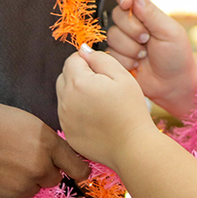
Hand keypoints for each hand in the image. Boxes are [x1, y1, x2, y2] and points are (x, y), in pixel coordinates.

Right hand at [0, 101, 88, 197]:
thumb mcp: (31, 122)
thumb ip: (48, 141)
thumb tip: (61, 156)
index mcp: (48, 144)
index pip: (76, 165)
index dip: (79, 170)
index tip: (81, 173)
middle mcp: (40, 166)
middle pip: (54, 178)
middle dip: (45, 170)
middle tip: (26, 160)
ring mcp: (22, 185)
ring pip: (37, 191)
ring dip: (29, 183)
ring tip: (11, 169)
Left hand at [57, 47, 157, 168]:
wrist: (132, 147)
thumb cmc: (130, 110)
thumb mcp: (121, 76)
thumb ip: (100, 58)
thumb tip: (84, 50)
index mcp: (77, 82)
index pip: (72, 59)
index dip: (87, 61)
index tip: (103, 72)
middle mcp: (65, 100)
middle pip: (64, 77)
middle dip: (79, 76)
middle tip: (103, 86)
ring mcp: (65, 119)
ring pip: (65, 96)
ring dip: (77, 94)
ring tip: (101, 103)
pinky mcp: (68, 134)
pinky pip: (68, 115)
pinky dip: (78, 112)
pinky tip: (97, 118)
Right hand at [107, 0, 196, 116]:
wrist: (174, 84)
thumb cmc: (177, 55)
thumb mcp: (169, 32)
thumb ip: (151, 13)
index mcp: (145, 14)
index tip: (126, 4)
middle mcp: (131, 25)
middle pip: (117, 16)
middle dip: (132, 30)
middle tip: (147, 40)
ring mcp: (123, 42)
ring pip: (112, 36)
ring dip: (130, 48)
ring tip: (144, 56)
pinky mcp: (116, 58)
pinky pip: (109, 54)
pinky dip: (124, 61)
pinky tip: (136, 66)